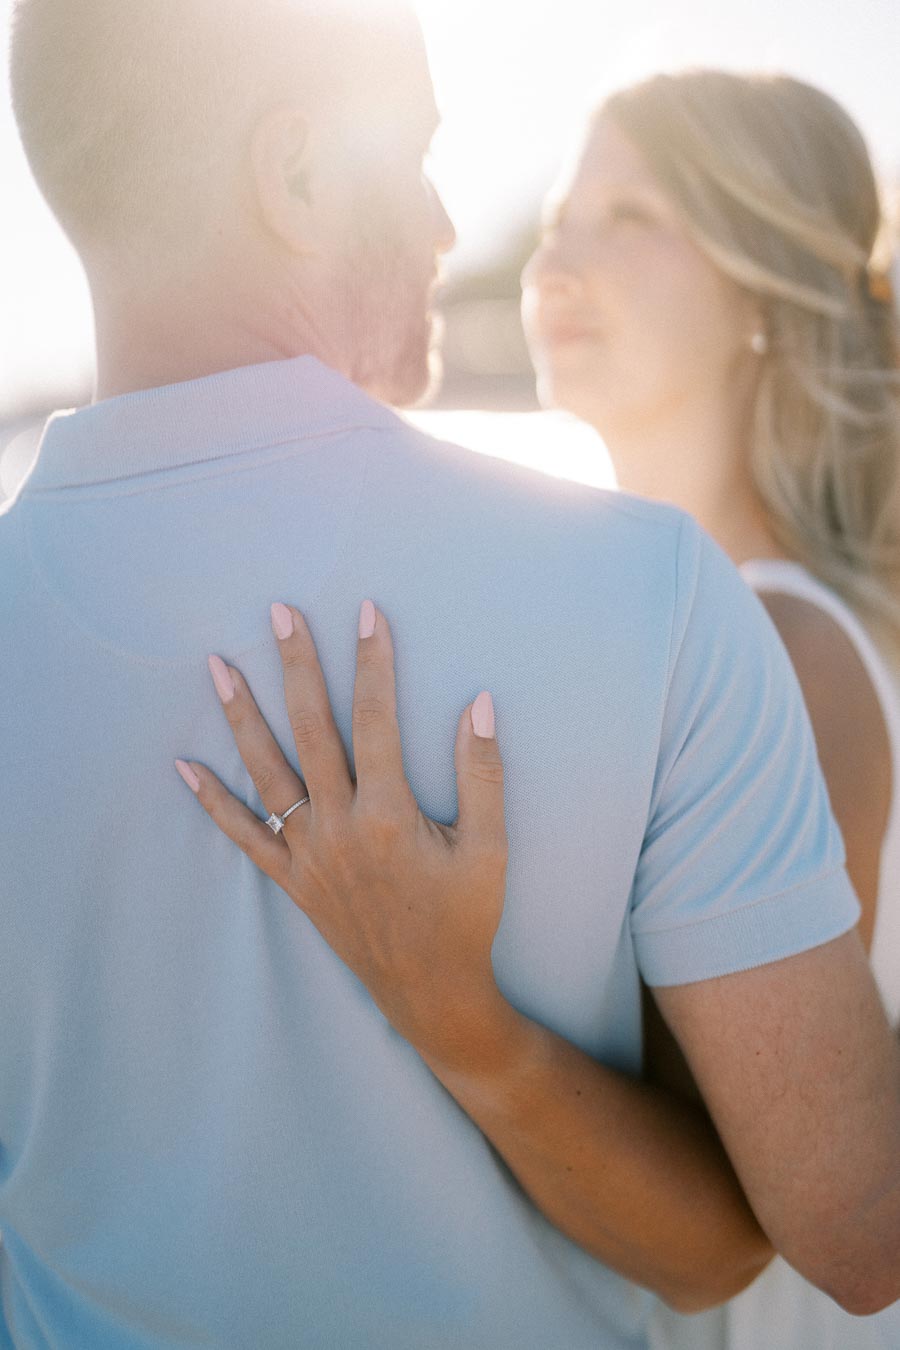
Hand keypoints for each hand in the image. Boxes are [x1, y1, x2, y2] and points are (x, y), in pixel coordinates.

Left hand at [175, 600, 510, 1070]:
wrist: (430, 989)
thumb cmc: (465, 916)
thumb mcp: (490, 846)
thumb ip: (483, 772)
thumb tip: (479, 704)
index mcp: (388, 813)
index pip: (378, 718)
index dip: (374, 661)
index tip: (368, 612)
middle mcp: (338, 826)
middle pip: (311, 729)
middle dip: (296, 665)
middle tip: (279, 612)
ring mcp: (308, 853)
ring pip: (265, 772)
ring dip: (241, 716)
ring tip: (217, 665)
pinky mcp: (292, 878)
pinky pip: (243, 836)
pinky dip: (213, 803)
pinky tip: (185, 768)